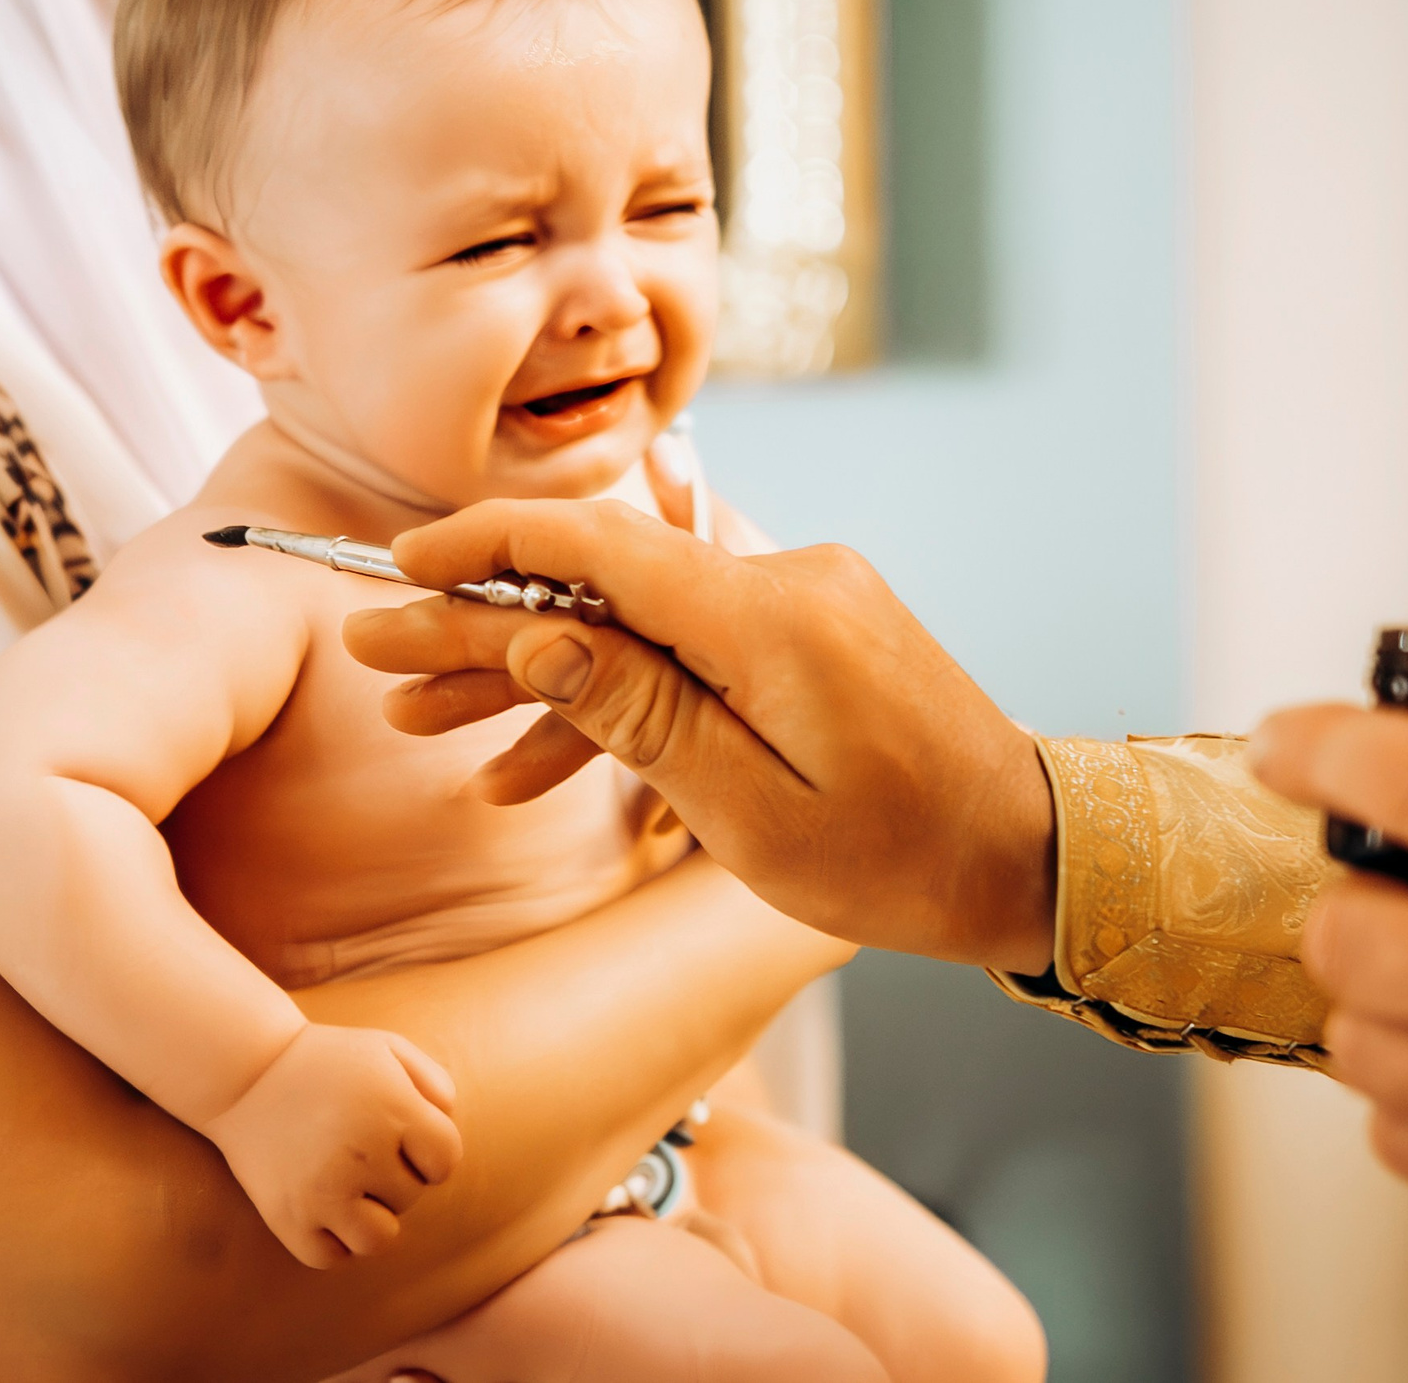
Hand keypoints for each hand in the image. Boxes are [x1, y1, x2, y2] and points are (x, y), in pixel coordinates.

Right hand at [203, 1022, 463, 1269]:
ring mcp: (322, 1190)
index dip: (430, 1153)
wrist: (243, 1072)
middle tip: (358, 1149)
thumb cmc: (325, 1060)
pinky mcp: (287, 1218)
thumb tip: (448, 1125)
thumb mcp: (385, 1048)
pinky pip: (331, 1257)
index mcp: (392, 1108)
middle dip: (393, 1176)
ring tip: (349, 1187)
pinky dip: (333, 1240)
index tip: (404, 1139)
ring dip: (371, 1217)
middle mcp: (361, 1153)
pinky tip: (323, 1206)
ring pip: (378, 1239)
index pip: (445, 1161)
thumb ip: (433, 1082)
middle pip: (410, 1196)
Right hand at [340, 498, 1057, 971]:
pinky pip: (684, 653)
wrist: (1029, 855)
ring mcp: (797, 603)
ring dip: (533, 677)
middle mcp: (783, 582)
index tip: (398, 563)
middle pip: (598, 587)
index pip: (599, 548)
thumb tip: (535, 636)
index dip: (487, 548)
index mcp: (771, 618)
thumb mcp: (754, 813)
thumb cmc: (903, 860)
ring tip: (424, 732)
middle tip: (377, 657)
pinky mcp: (804, 635)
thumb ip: (640, 715)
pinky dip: (614, 700)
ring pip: (631, 625)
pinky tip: (525, 770)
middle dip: (480, 626)